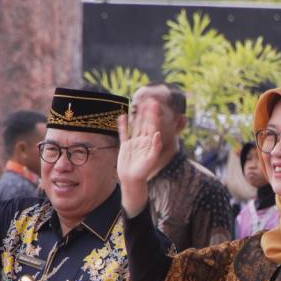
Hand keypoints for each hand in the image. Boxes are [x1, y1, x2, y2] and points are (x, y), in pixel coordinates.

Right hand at [116, 99, 164, 216]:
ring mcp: (134, 142)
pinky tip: (123, 116)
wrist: (131, 180)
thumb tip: (158, 134)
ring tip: (138, 104)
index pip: (152, 126)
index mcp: (150, 143)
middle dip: (148, 112)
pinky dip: (123, 125)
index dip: (154, 115)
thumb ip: (155, 147)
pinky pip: (124, 133)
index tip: (155, 105)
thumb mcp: (151, 160)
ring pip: (136, 126)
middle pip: (145, 123)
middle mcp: (143, 141)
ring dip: (137, 116)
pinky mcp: (125, 146)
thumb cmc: (143, 172)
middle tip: (149, 99)